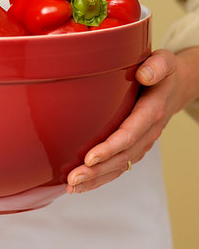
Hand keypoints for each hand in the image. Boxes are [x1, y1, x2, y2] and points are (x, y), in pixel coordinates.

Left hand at [66, 47, 198, 193]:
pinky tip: (82, 184)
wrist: (176, 87)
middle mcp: (147, 132)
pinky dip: (101, 177)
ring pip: (119, 166)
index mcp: (151, 111)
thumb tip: (143, 75)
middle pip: (121, 157)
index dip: (109, 148)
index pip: (129, 134)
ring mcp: (142, 142)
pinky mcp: (134, 146)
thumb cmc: (164, 72)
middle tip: (72, 180)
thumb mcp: (164, 62)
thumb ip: (156, 66)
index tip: (89, 159)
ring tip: (72, 187)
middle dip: (96, 171)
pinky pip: (119, 165)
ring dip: (95, 179)